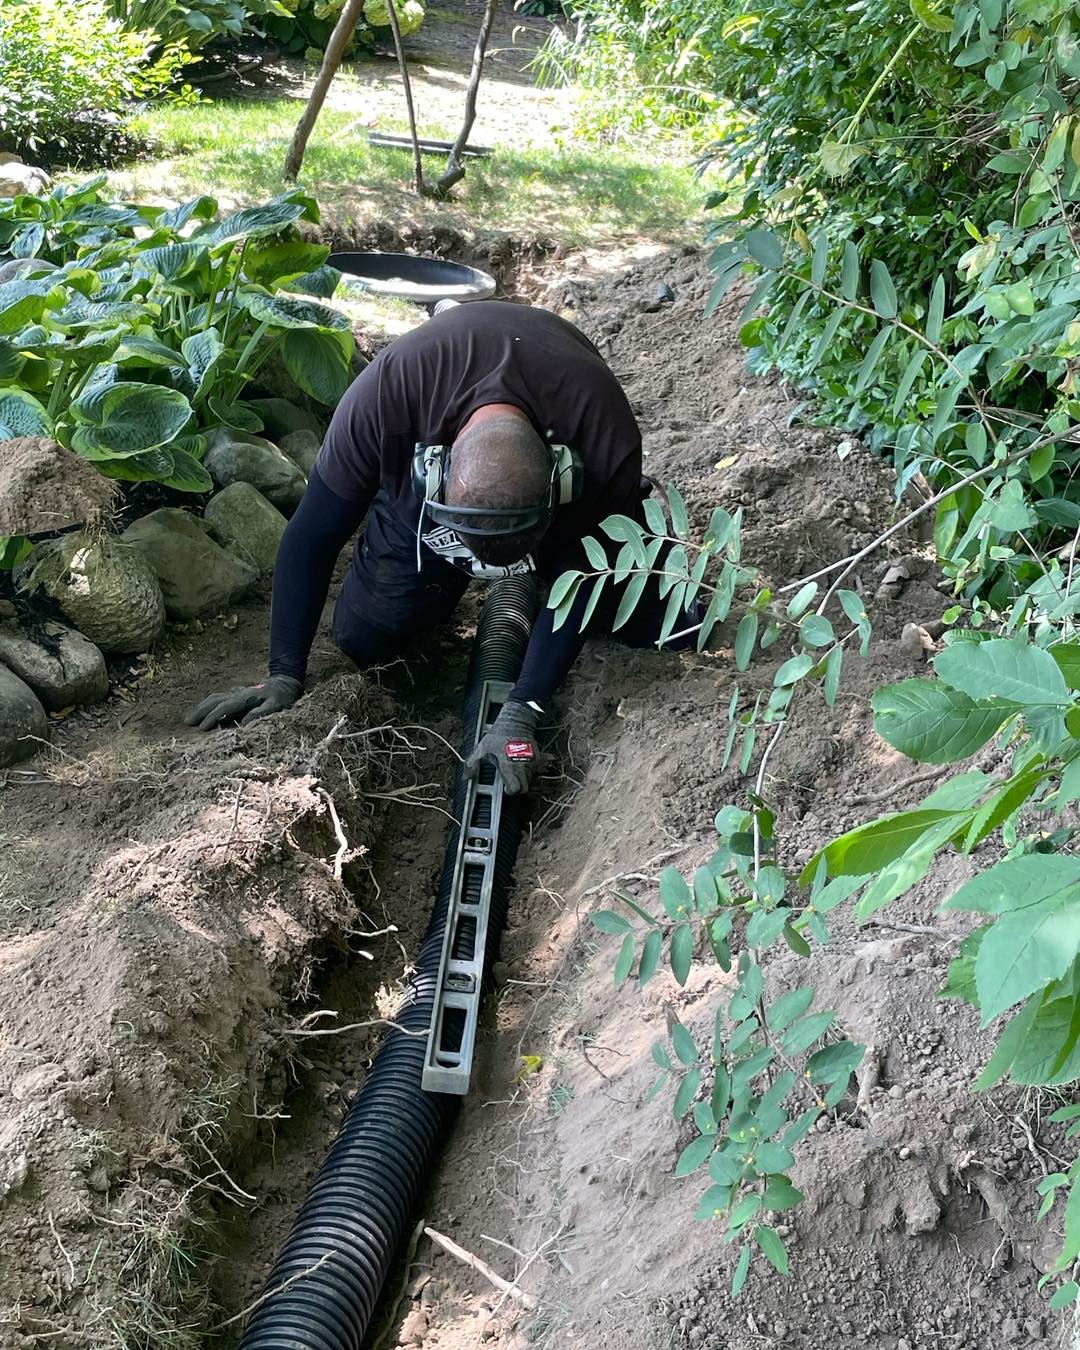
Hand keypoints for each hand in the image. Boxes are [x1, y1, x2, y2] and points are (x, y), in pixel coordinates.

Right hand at [184, 675, 302, 731]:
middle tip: (186, 723)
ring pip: (214, 698)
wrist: (285, 683)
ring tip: (189, 718)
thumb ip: (261, 713)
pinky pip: (219, 698)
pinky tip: (203, 710)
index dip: (212, 718)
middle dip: (200, 711)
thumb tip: (244, 722)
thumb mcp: (277, 706)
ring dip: (201, 707)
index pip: (224, 708)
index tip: (201, 728)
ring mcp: (236, 693)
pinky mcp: (238, 695)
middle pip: (214, 701)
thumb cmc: (282, 697)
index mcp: (245, 698)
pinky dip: (208, 704)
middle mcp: (237, 694)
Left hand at [464, 699, 539, 795]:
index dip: (510, 791)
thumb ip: (472, 763)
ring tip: (514, 768)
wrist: (515, 720)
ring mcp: (532, 761)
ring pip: (530, 778)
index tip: (505, 788)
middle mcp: (522, 765)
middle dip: (517, 786)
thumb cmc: (499, 734)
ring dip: (523, 777)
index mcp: (509, 766)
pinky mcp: (538, 756)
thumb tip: (466, 776)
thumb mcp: (482, 748)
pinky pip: (536, 768)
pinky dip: (530, 768)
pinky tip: (521, 762)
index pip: (515, 788)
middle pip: (524, 787)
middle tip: (510, 781)